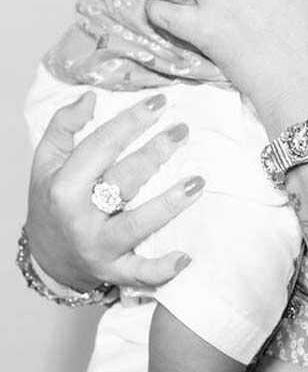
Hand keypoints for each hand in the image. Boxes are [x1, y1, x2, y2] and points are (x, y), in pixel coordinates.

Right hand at [26, 91, 204, 289]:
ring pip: (138, 225)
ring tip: (198, 181)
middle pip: (124, 181)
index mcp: (64, 187)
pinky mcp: (113, 271)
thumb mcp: (46, 160)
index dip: (131, 121)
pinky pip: (140, 274)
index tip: (160, 102)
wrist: (46, 255)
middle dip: (155, 154)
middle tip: (182, 130)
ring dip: (169, 204)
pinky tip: (186, 256)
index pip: (102, 146)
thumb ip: (63, 124)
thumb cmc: (51, 200)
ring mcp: (99, 247)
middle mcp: (81, 219)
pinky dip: (162, 269)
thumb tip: (89, 97)